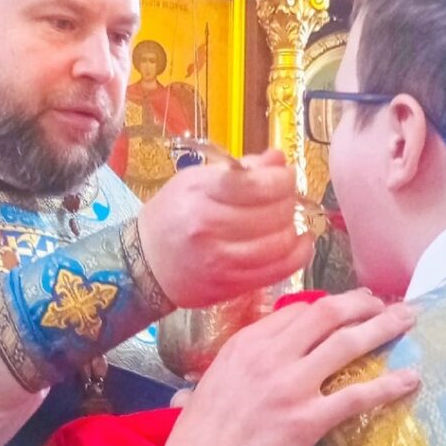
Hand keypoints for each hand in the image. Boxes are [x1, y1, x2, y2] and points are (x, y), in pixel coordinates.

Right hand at [136, 290, 419, 445]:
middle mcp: (270, 356)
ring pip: (348, 344)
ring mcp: (292, 386)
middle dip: (361, 303)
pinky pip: (358, 396)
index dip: (328, 305)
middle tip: (384, 303)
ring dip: (382, 327)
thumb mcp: (207, 384)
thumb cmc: (196, 438)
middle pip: (327, 314)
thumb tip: (239, 366)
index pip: (297, 311)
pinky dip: (388, 385)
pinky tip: (410, 378)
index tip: (347, 306)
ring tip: (406, 321)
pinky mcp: (309, 419)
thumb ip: (232, 366)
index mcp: (245, 344)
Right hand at [137, 148, 311, 308]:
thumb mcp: (195, 180)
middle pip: (273, 212)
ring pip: (280, 243)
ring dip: (293, 228)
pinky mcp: (231, 285)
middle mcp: (210, 228)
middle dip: (288, 200)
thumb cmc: (171, 215)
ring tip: (287, 220)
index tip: (285, 176)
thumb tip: (278, 160)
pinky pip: (279, 270)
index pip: (257, 184)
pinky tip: (300, 243)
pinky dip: (298, 255)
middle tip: (285, 197)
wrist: (145, 264)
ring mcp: (222, 261)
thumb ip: (240, 170)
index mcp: (201, 194)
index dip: (282, 178)